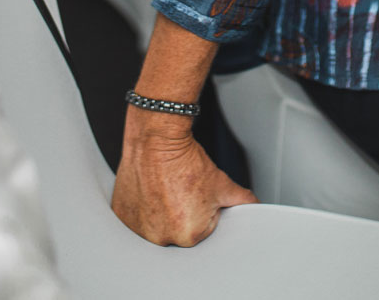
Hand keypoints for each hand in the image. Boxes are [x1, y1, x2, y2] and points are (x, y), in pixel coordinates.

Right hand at [111, 116, 257, 246]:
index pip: (203, 230)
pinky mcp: (123, 217)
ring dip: (161, 214)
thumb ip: (242, 200)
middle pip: (179, 232)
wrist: (156, 140)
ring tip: (164, 191)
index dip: (203, 210)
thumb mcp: (223, 183)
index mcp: (190, 235)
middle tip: (180, 192)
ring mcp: (140, 229)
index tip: (196, 196)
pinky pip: (136, 221)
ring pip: (157, 228)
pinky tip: (149, 192)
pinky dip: (142, 209)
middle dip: (182, 215)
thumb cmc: (185, 161)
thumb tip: (254, 207)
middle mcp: (162, 237)